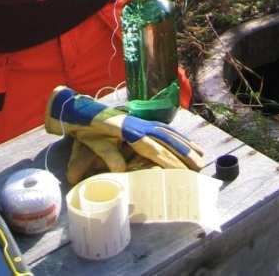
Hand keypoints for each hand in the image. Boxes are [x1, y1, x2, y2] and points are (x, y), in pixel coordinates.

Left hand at [45, 86, 204, 179]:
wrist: (77, 108)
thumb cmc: (83, 128)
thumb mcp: (90, 143)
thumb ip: (106, 154)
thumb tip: (122, 170)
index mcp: (126, 129)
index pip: (151, 146)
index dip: (168, 159)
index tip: (182, 171)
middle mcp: (137, 123)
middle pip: (165, 137)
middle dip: (183, 152)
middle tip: (200, 166)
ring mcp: (140, 120)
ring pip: (167, 132)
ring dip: (184, 143)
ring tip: (201, 155)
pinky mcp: (140, 120)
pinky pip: (162, 128)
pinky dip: (177, 135)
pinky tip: (186, 142)